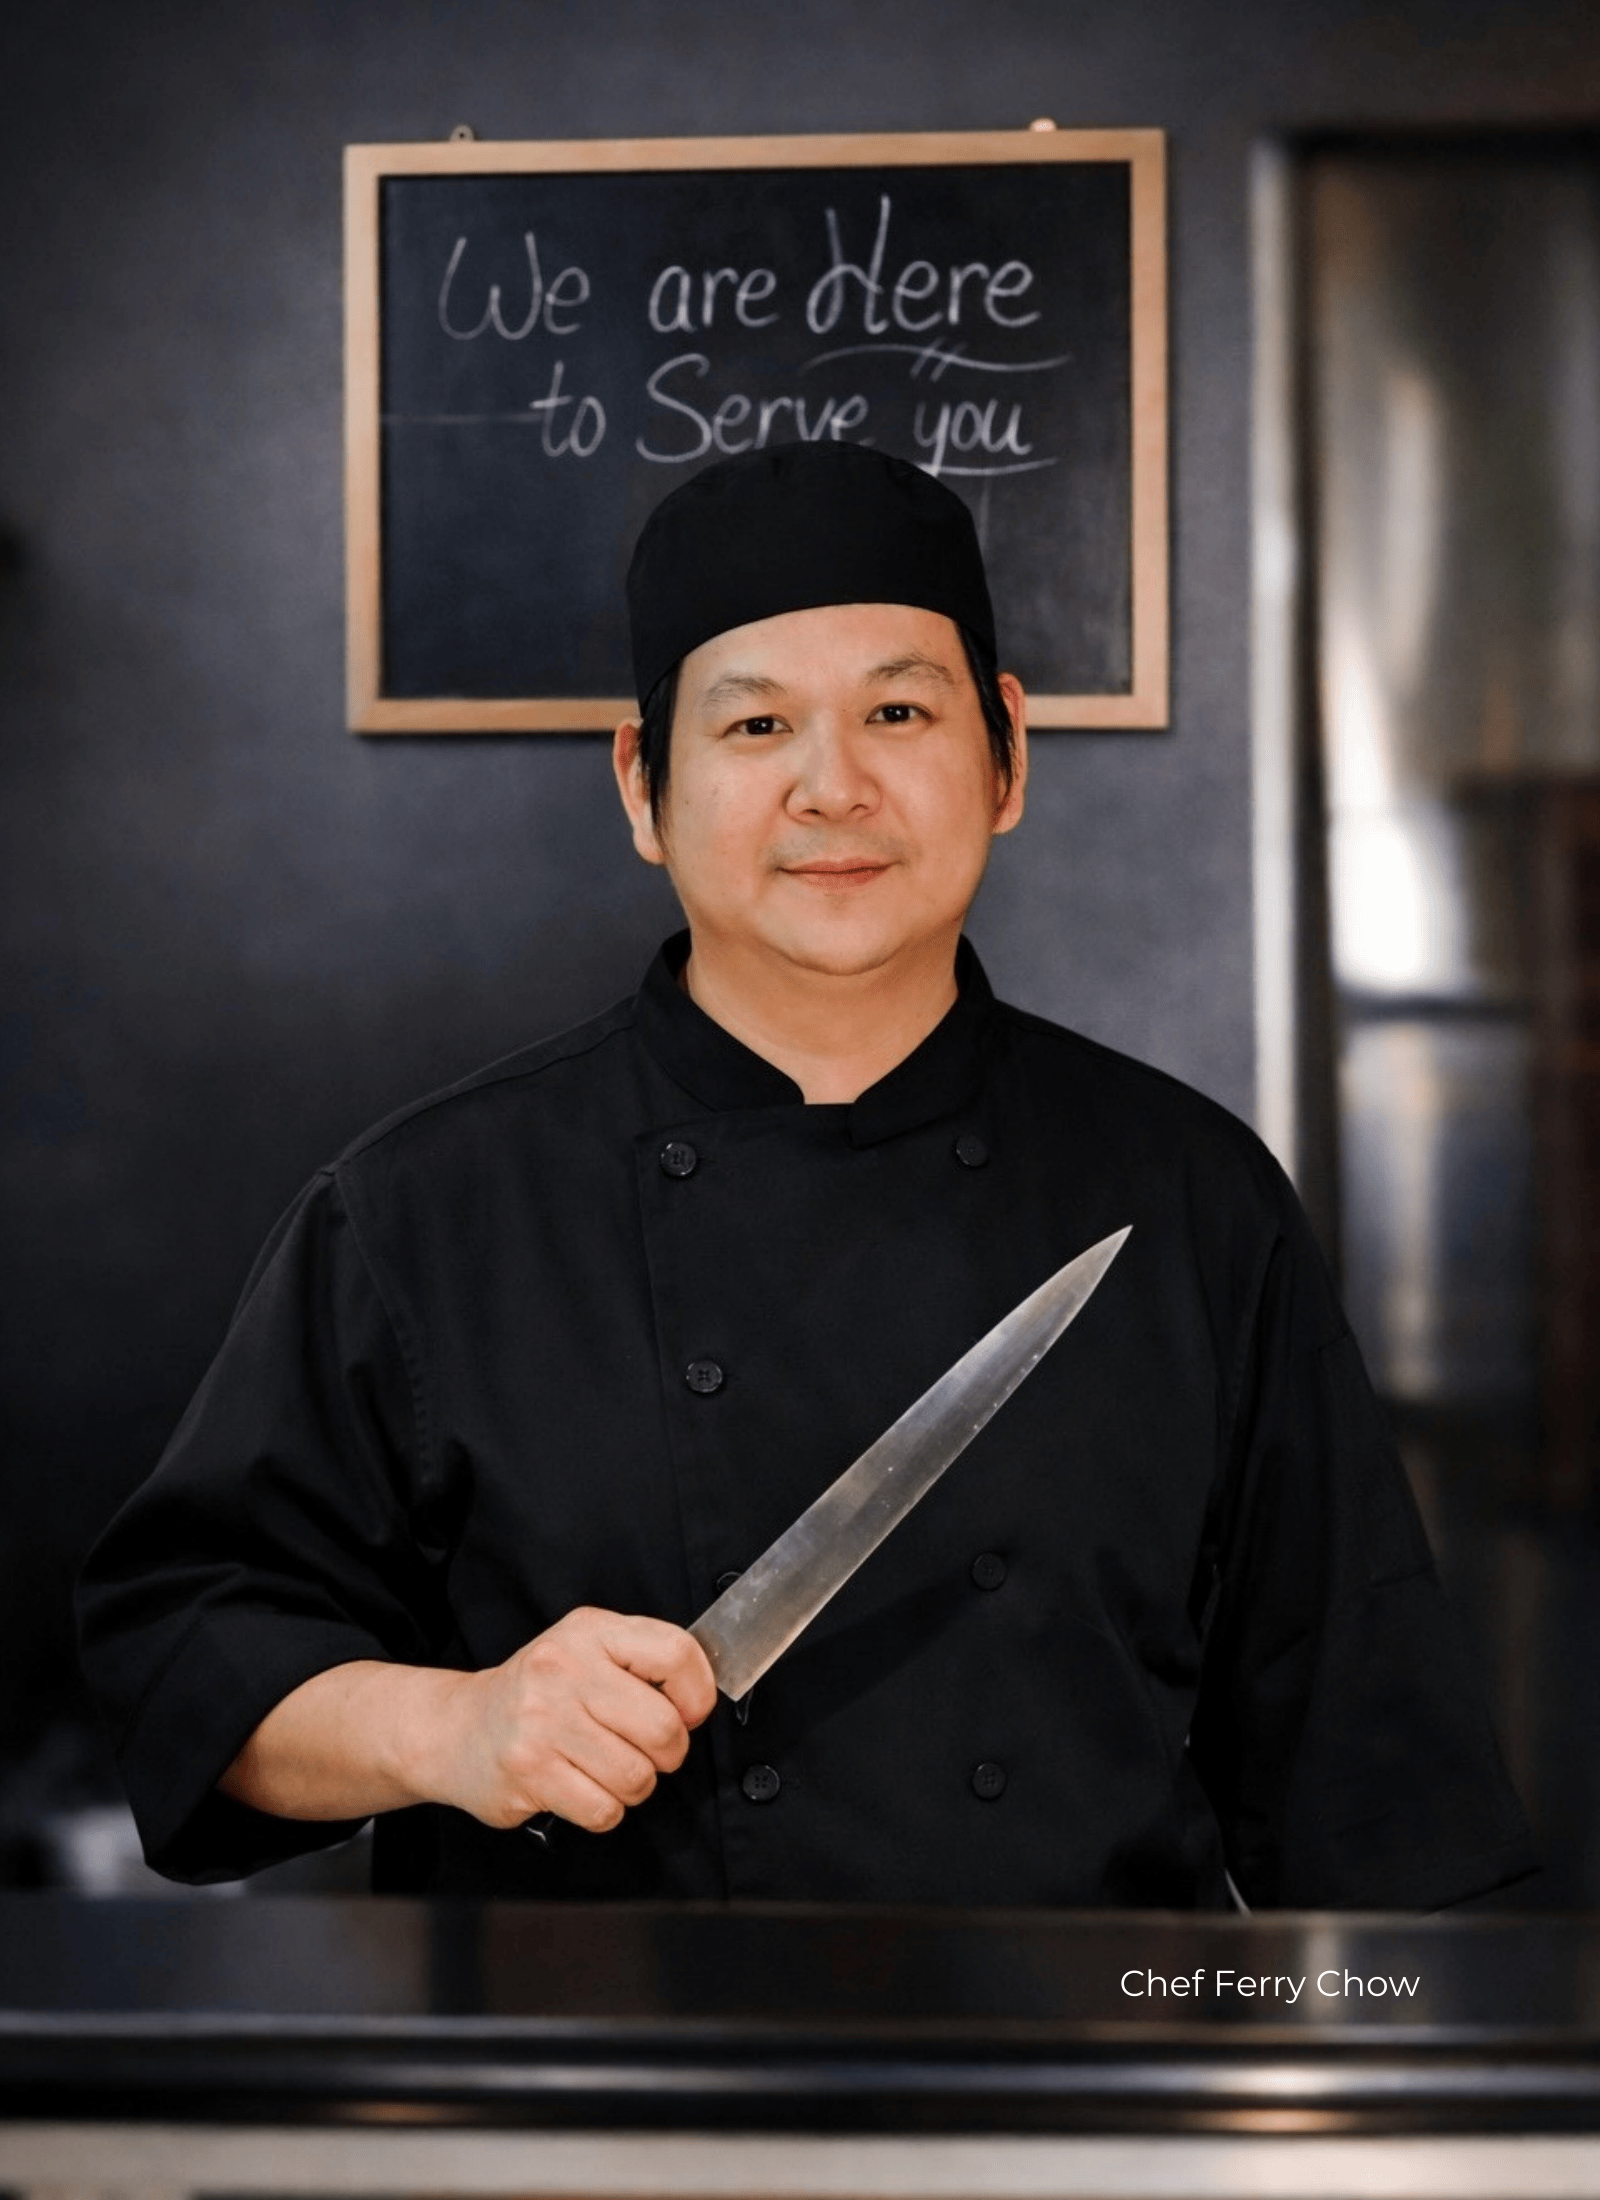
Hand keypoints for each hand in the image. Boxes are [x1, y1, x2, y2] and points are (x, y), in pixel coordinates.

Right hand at [429, 1607, 716, 1832]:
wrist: (455, 1728)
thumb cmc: (536, 1694)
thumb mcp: (586, 1651)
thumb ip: (641, 1661)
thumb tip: (702, 1697)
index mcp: (589, 1631)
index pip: (675, 1654)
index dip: (697, 1693)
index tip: (689, 1712)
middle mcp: (564, 1669)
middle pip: (664, 1728)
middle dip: (667, 1754)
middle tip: (645, 1751)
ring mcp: (543, 1721)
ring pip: (637, 1776)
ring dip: (633, 1785)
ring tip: (605, 1768)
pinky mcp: (528, 1771)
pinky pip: (603, 1809)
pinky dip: (603, 1809)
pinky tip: (580, 1788)